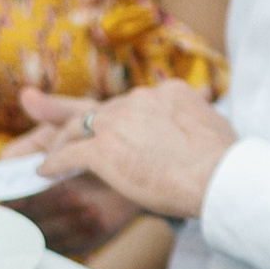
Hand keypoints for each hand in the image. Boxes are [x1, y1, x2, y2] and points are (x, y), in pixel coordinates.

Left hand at [20, 81, 233, 221]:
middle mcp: (139, 99)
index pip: (133, 102)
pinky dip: (54, 163)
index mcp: (167, 91)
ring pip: (78, 127)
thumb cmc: (223, 160)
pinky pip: (68, 154)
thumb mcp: (215, 123)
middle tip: (71, 138)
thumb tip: (205, 114)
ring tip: (54, 155)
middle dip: (85, 126)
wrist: (217, 176)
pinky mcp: (102, 149)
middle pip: (101, 111)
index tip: (114, 128)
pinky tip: (46, 172)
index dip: (120, 118)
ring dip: (63, 142)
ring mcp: (118, 122)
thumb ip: (201, 115)